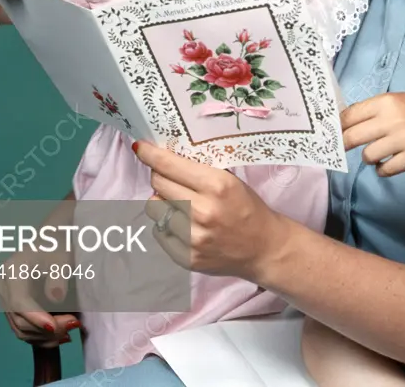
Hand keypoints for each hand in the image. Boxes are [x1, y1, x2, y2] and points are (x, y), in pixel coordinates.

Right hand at [0, 247, 79, 347]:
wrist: (49, 241)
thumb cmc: (56, 246)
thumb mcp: (61, 256)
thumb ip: (58, 276)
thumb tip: (56, 299)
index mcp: (12, 272)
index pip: (19, 303)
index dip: (36, 318)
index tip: (55, 327)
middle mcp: (4, 288)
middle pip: (20, 319)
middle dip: (46, 329)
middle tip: (74, 326)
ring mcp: (5, 299)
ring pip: (20, 328)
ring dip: (44, 336)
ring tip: (69, 332)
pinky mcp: (12, 308)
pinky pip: (22, 328)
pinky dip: (39, 336)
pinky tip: (59, 336)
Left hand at [134, 142, 290, 283]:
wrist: (263, 247)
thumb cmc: (247, 208)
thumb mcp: (231, 180)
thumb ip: (200, 171)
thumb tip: (165, 159)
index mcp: (217, 185)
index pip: (170, 165)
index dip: (151, 154)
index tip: (140, 147)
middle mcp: (203, 210)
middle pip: (158, 184)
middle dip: (159, 176)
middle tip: (168, 177)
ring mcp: (193, 236)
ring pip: (154, 207)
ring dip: (162, 202)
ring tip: (179, 204)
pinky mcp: (186, 257)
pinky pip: (159, 231)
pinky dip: (166, 224)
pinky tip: (183, 224)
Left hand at [341, 93, 404, 175]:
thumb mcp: (397, 101)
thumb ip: (372, 110)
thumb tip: (341, 123)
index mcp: (386, 102)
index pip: (349, 115)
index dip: (337, 126)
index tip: (332, 133)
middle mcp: (393, 119)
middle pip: (352, 137)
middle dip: (344, 144)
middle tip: (342, 148)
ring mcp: (404, 139)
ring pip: (367, 155)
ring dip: (368, 158)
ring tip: (377, 154)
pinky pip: (385, 170)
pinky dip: (382, 170)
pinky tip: (387, 163)